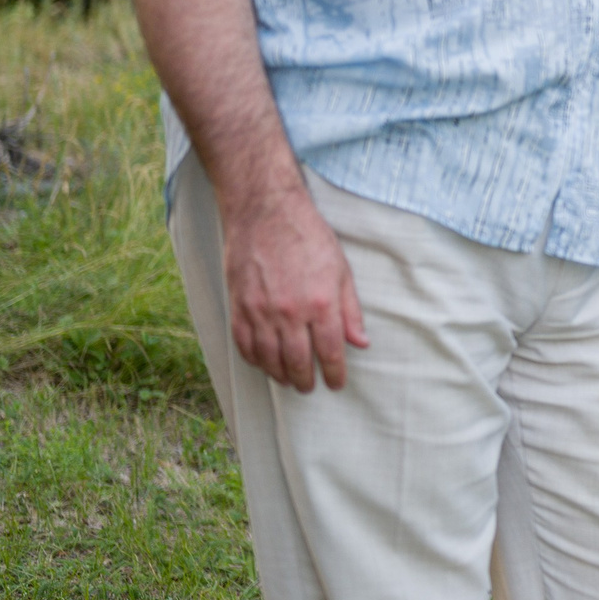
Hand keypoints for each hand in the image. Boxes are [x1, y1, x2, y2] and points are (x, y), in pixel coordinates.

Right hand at [223, 186, 367, 392]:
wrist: (266, 212)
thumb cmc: (309, 237)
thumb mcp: (341, 270)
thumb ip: (350, 310)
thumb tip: (360, 343)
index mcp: (321, 303)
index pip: (330, 352)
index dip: (334, 374)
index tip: (337, 384)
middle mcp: (290, 312)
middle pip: (297, 362)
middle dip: (306, 380)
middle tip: (310, 387)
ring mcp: (260, 311)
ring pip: (269, 359)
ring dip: (280, 375)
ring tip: (289, 380)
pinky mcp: (238, 306)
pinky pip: (244, 345)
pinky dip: (255, 360)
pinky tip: (264, 363)